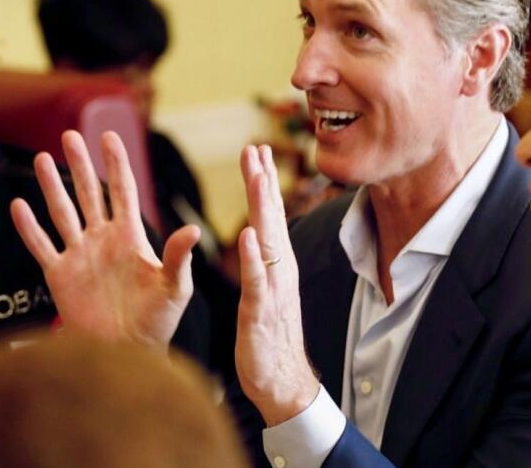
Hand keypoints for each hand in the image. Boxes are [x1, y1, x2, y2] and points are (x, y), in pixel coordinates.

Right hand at [10, 130, 198, 346]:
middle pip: (89, 193)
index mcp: (131, 236)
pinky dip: (29, 227)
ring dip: (51, 187)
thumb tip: (194, 231)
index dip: (116, 163)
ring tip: (39, 159)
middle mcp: (103, 239)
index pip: (123, 190)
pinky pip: (42, 246)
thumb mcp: (175, 288)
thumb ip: (179, 258)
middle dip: (79, 165)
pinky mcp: (59, 275)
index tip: (109, 135)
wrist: (127, 353)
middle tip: (69, 135)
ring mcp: (79, 255)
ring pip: (62, 213)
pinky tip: (19, 205)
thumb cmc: (157, 321)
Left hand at [235, 145, 319, 425]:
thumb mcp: (265, 291)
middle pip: (271, 218)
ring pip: (268, 241)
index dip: (264, 182)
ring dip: (263, 208)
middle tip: (255, 148)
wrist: (283, 382)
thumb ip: (262, 262)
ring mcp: (272, 290)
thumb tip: (258, 233)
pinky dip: (252, 258)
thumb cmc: (270, 337)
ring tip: (257, 177)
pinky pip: (257, 281)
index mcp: (276, 264)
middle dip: (263, 182)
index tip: (256, 150)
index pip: (270, 215)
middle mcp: (279, 270)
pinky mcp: (261, 313)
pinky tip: (247, 236)